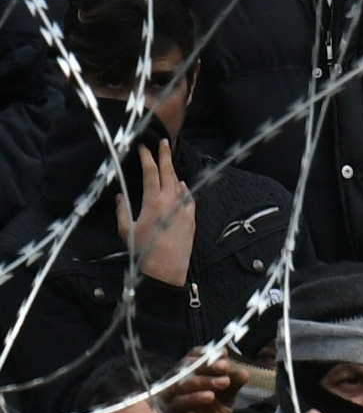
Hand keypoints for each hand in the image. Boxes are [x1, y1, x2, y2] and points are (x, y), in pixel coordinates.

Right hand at [115, 141, 194, 286]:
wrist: (166, 270)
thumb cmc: (142, 251)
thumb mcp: (126, 229)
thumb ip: (122, 209)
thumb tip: (120, 196)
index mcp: (153, 201)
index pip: (151, 172)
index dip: (147, 156)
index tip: (144, 146)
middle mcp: (171, 202)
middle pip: (169, 172)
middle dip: (165, 155)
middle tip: (163, 142)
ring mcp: (184, 210)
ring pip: (180, 185)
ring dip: (173, 173)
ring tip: (168, 163)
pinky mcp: (191, 219)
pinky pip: (188, 199)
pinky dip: (183, 190)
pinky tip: (181, 187)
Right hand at [160, 355, 247, 412]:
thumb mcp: (227, 400)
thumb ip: (233, 385)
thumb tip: (244, 371)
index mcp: (190, 376)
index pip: (192, 358)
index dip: (205, 354)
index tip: (223, 354)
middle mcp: (177, 384)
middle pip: (187, 368)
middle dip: (207, 366)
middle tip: (224, 367)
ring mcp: (171, 399)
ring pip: (182, 384)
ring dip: (204, 381)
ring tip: (224, 382)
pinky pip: (179, 403)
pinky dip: (195, 398)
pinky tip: (210, 397)